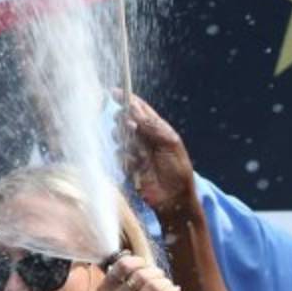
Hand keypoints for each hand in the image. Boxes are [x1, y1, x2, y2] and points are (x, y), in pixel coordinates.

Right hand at [98, 252, 180, 290]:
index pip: (122, 265)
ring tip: (168, 288)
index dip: (138, 261)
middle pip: (140, 275)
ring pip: (151, 286)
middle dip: (156, 274)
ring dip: (165, 283)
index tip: (145, 265)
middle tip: (161, 280)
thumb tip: (131, 255)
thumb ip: (130, 271)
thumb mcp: (133, 285)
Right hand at [115, 93, 196, 215]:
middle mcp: (145, 137)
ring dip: (124, 141)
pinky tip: (136, 166)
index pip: (140, 109)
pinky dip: (125, 159)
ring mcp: (136, 152)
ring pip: (120, 137)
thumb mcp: (169, 143)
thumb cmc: (178, 170)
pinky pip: (119, 156)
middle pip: (126, 120)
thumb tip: (133, 110)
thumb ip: (151, 126)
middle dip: (123, 121)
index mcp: (158, 128)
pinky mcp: (129, 166)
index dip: (127, 99)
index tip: (114, 92)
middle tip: (128, 127)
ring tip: (137, 152)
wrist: (174, 198)